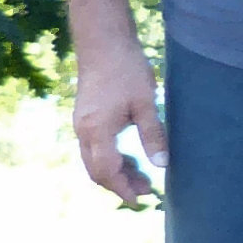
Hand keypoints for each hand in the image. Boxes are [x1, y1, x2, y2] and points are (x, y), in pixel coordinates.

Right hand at [71, 36, 165, 205]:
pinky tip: (131, 157)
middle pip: (96, 170)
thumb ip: (153, 135)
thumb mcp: (146, 102)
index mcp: (97, 130)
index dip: (123, 189)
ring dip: (116, 172)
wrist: (103, 42)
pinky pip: (94, 148)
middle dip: (120, 184)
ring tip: (144, 177)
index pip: (107, 172)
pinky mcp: (85, 117)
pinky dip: (111, 158)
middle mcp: (83, 130)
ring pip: (94, 160)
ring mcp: (81, 124)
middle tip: (147, 190)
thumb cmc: (126, 69)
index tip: (141, 200)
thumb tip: (161, 165)